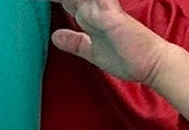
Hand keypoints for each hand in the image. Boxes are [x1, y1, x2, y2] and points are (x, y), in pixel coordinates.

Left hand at [49, 0, 165, 85]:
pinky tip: (80, 5)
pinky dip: (82, 2)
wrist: (150, 64)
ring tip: (60, 4)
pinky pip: (91, 0)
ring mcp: (99, 7)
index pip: (64, 0)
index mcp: (87, 15)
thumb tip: (55, 37)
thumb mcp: (93, 52)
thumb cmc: (128, 59)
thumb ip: (76, 43)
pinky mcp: (107, 11)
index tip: (38, 0)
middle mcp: (91, 7)